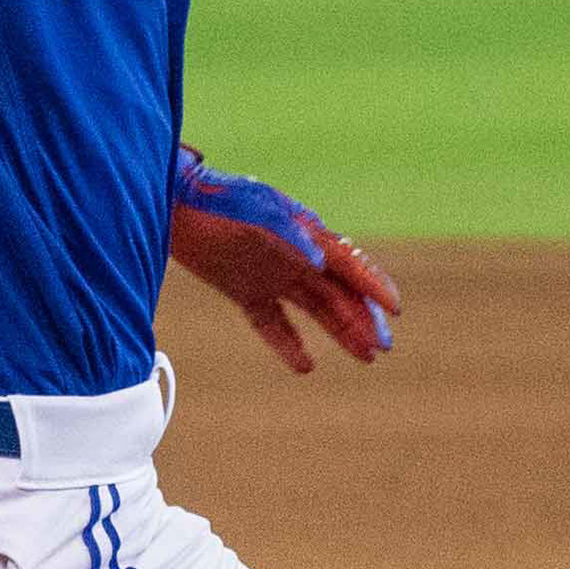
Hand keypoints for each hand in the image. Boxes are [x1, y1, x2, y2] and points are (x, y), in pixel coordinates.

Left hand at [169, 148, 400, 374]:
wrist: (174, 205)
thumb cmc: (221, 201)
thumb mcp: (258, 214)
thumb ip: (290, 237)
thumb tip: (321, 263)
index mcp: (306, 235)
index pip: (349, 264)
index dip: (373, 285)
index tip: (395, 308)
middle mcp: (296, 257)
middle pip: (338, 293)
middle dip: (363, 319)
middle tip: (383, 346)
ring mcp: (272, 275)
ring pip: (316, 310)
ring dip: (341, 332)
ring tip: (366, 358)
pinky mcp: (245, 291)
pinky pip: (273, 323)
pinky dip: (288, 344)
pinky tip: (306, 366)